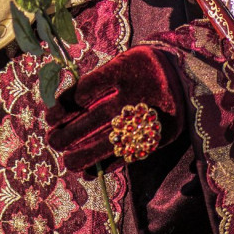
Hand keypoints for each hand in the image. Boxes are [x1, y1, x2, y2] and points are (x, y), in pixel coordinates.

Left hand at [45, 46, 184, 171]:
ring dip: (84, 154)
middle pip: (93, 118)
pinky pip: (127, 152)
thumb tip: (63, 108)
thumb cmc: (140, 68)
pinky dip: (108, 163)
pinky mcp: (156, 136)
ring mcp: (145, 117)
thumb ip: (97, 83)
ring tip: (67, 162)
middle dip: (69, 133)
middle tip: (51, 140)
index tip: (50, 116)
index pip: (84, 90)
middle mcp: (133, 95)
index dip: (64, 106)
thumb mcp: (120, 63)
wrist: (183, 75)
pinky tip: (90, 170)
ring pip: (110, 140)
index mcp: (121, 70)